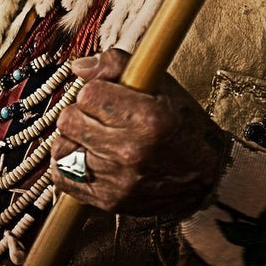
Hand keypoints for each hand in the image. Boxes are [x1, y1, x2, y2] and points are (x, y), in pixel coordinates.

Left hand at [51, 48, 228, 216]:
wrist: (204, 175)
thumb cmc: (181, 124)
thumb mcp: (161, 84)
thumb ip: (116, 64)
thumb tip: (78, 67)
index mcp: (147, 119)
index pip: (88, 94)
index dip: (95, 89)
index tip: (106, 94)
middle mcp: (131, 152)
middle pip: (69, 120)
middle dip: (81, 111)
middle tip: (98, 115)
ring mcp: (118, 181)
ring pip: (61, 148)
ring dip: (74, 138)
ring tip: (92, 135)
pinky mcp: (107, 201)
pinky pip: (62, 178)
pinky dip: (67, 164)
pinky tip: (84, 155)